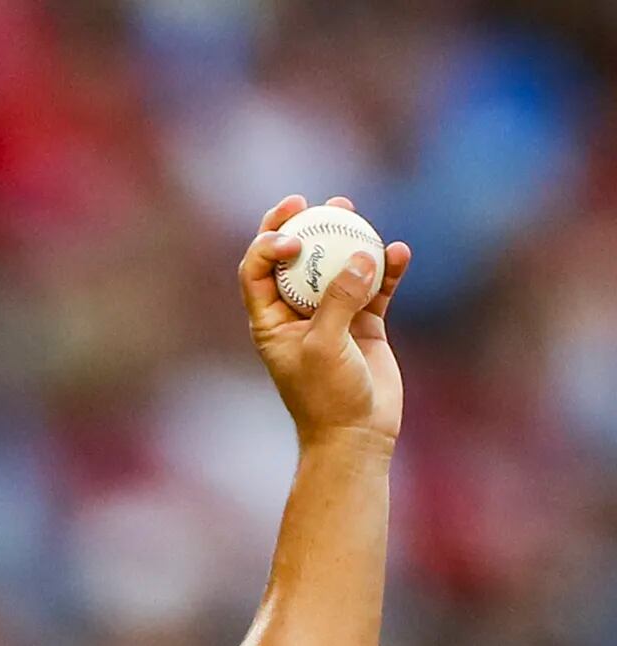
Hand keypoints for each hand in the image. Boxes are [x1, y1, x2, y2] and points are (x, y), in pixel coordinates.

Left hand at [239, 195, 412, 448]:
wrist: (357, 434)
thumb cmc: (327, 397)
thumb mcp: (326, 346)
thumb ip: (339, 300)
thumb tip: (361, 255)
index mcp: (270, 321)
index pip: (257, 271)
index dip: (268, 245)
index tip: (295, 238)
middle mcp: (297, 314)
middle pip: (293, 259)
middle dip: (300, 226)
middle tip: (312, 200)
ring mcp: (332, 316)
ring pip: (336, 266)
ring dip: (344, 238)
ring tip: (354, 209)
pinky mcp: (365, 324)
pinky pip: (375, 287)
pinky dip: (385, 268)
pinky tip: (399, 251)